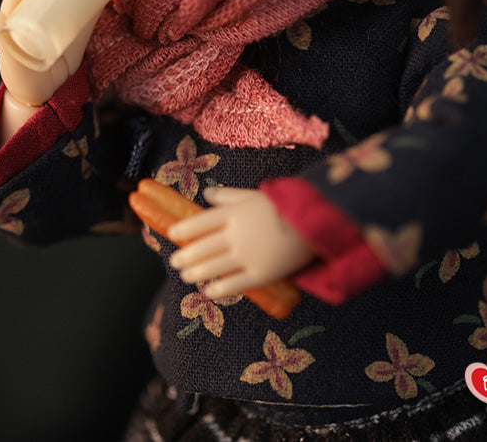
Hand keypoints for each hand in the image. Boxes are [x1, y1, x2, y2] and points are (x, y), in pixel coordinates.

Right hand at [0, 0, 95, 106]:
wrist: (52, 91)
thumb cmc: (62, 61)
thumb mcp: (76, 36)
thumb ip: (86, 17)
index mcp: (35, 21)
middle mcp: (22, 29)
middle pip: (18, 5)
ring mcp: (15, 43)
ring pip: (8, 19)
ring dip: (9, 2)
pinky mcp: (11, 60)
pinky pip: (2, 44)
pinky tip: (1, 17)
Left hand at [169, 187, 315, 298]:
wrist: (313, 223)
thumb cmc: (282, 207)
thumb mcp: (254, 195)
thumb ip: (228, 196)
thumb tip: (206, 194)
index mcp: (235, 213)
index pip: (201, 222)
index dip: (185, 229)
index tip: (173, 235)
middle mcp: (237, 235)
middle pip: (204, 247)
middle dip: (186, 256)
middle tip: (175, 262)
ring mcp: (248, 256)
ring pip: (214, 266)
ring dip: (197, 272)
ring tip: (187, 275)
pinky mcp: (261, 273)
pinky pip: (235, 284)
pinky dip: (219, 289)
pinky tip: (209, 291)